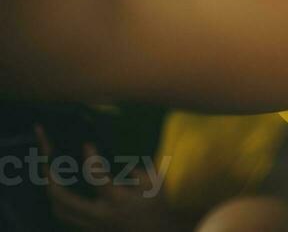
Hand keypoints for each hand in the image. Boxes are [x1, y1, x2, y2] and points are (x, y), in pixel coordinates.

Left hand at [36, 127, 182, 231]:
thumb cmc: (156, 205)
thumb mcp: (155, 183)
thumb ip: (135, 170)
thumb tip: (117, 164)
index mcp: (118, 200)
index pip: (98, 179)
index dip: (91, 160)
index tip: (87, 145)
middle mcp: (100, 214)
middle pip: (65, 200)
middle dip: (52, 181)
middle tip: (48, 162)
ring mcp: (92, 224)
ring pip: (60, 211)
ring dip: (52, 192)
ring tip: (49, 174)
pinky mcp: (89, 228)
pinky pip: (65, 216)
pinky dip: (59, 202)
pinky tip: (60, 189)